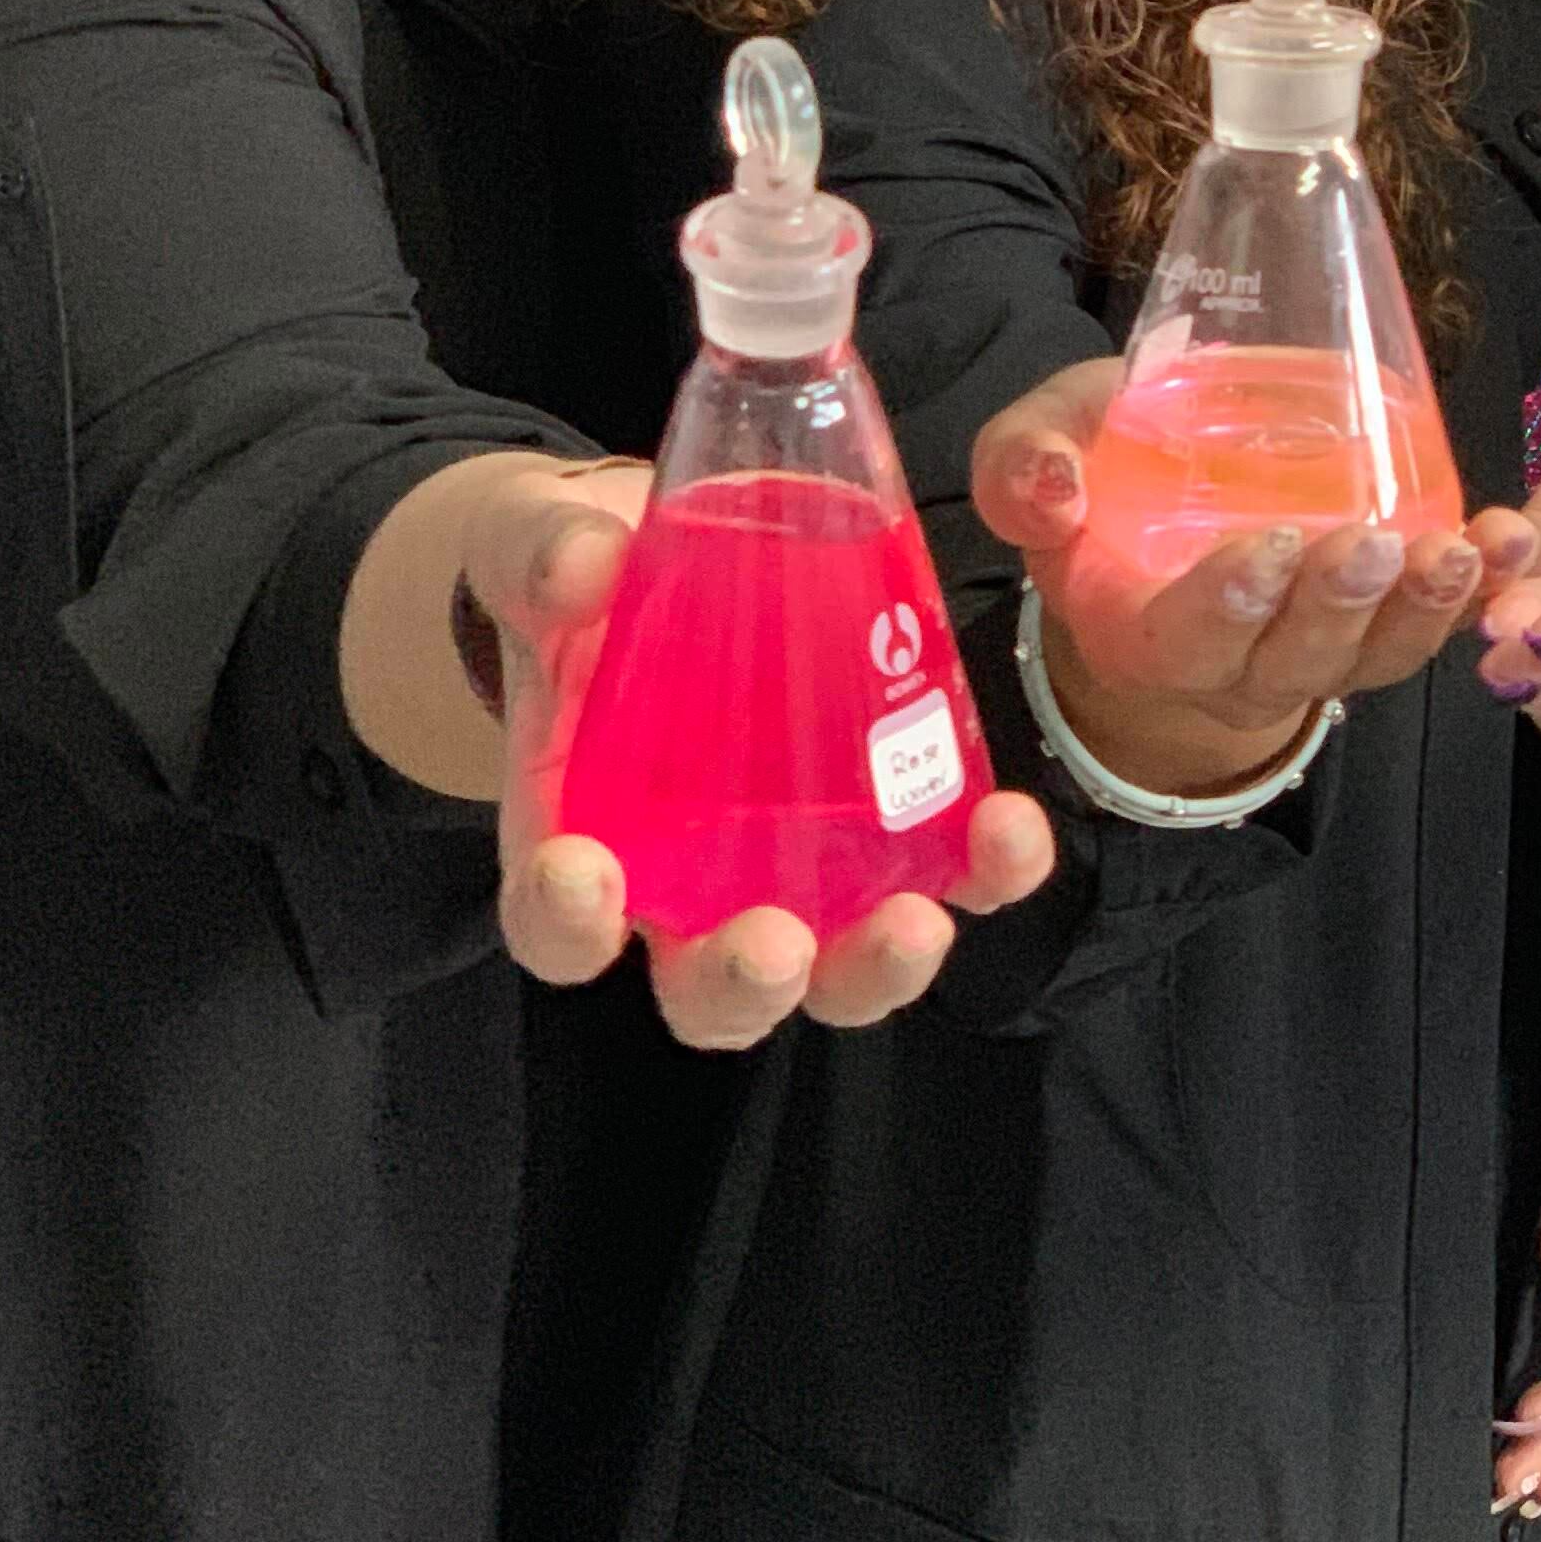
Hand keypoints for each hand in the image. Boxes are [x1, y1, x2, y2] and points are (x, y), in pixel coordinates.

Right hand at [478, 460, 1055, 1042]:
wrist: (662, 554)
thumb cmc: (579, 586)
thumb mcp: (533, 552)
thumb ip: (539, 557)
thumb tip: (582, 561)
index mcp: (581, 837)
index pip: (557, 924)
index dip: (566, 924)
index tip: (580, 877)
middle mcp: (686, 886)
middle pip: (710, 989)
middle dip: (745, 982)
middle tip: (774, 945)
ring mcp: (793, 868)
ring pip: (835, 965)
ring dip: (878, 962)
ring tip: (917, 919)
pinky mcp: (884, 823)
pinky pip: (941, 871)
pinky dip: (983, 871)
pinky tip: (1007, 830)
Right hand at [971, 358, 1538, 798]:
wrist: (1153, 512)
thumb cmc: (1098, 479)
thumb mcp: (1036, 453)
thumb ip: (1024, 467)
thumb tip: (1053, 492)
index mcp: (1142, 632)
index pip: (1185, 641)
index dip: (1228, 606)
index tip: (1269, 549)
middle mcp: (1235, 667)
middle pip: (1295, 660)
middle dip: (1339, 606)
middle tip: (1376, 546)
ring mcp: (1315, 656)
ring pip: (1373, 657)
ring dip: (1425, 607)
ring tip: (1465, 548)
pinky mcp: (1373, 628)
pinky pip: (1427, 628)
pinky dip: (1476, 592)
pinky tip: (1509, 543)